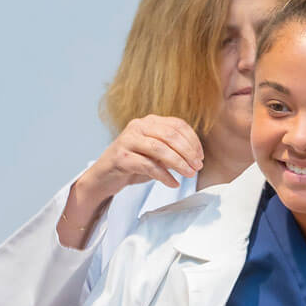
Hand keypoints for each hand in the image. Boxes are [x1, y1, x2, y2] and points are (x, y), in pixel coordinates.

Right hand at [77, 115, 203, 200]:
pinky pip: (147, 165)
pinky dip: (164, 175)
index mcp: (149, 121)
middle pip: (170, 135)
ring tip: (189, 174)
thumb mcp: (156, 155)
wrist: (105, 176)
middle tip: (197, 167)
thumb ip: (173, 151)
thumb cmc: (134, 164)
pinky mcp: (121, 157)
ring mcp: (127, 140)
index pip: (177, 125)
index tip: (200, 157)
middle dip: (188, 152)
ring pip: (159, 149)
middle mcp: (138, 126)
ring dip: (178, 163)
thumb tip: (195, 157)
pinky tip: (173, 183)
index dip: (193, 141)